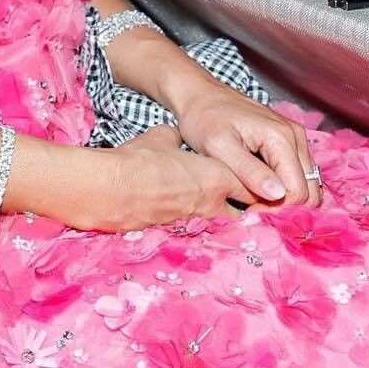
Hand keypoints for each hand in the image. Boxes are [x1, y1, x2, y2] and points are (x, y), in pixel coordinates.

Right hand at [85, 125, 248, 230]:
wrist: (114, 189)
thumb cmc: (144, 160)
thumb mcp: (163, 137)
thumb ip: (177, 139)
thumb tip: (175, 139)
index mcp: (217, 179)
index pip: (252, 186)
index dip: (254, 182)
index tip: (252, 177)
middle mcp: (212, 205)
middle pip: (241, 210)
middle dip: (239, 202)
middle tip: (231, 188)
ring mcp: (194, 221)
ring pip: (217, 219)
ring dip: (215, 210)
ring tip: (201, 196)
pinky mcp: (175, 231)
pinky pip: (193, 223)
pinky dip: (190, 215)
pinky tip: (177, 205)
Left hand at [174, 84, 320, 208]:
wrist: (199, 94)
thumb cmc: (204, 118)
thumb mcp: (219, 147)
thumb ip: (249, 171)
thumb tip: (278, 195)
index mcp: (281, 138)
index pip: (297, 191)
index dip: (275, 207)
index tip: (248, 208)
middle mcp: (295, 136)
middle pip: (309, 190)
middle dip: (284, 205)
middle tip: (252, 206)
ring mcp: (295, 137)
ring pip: (307, 183)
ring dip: (285, 197)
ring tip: (254, 197)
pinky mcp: (289, 140)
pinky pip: (299, 173)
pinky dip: (285, 186)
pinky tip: (260, 186)